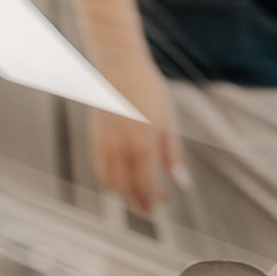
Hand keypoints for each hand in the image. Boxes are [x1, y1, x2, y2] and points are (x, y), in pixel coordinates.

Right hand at [88, 62, 186, 216]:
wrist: (119, 63)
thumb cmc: (149, 90)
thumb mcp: (169, 120)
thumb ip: (173, 154)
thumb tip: (182, 184)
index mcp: (143, 139)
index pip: (148, 181)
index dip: (156, 197)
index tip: (165, 202)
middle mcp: (121, 144)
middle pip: (128, 187)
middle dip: (139, 203)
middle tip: (150, 212)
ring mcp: (105, 141)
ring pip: (111, 182)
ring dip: (124, 197)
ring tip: (137, 202)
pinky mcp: (94, 137)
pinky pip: (100, 169)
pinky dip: (109, 183)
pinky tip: (121, 185)